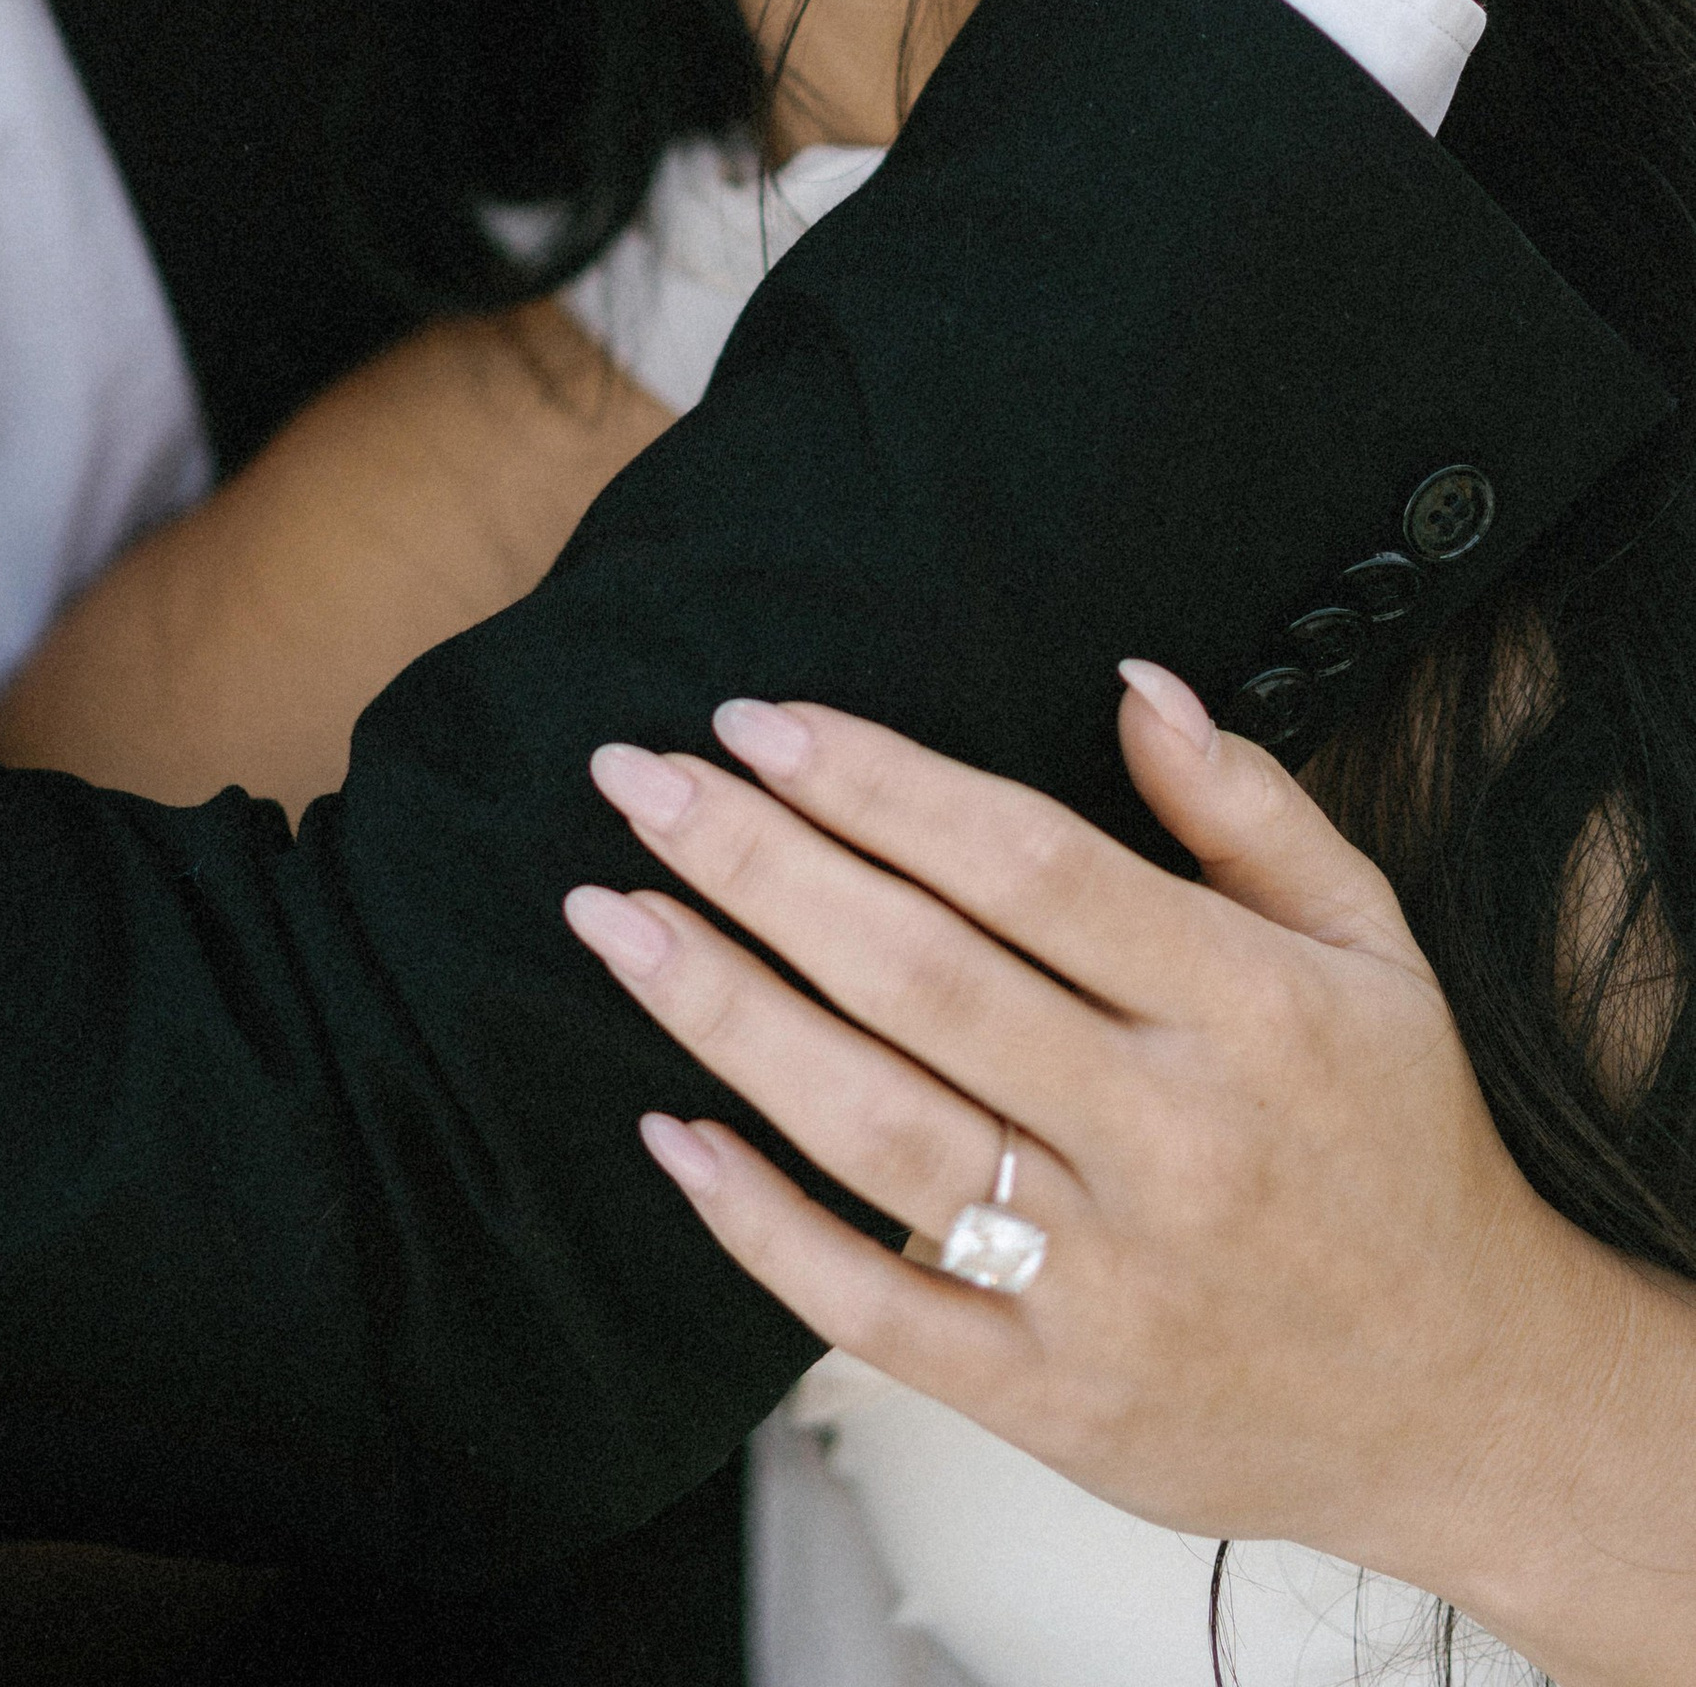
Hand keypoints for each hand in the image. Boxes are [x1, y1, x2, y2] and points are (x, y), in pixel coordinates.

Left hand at [562, 688, 1695, 1679]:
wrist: (1467, 1399)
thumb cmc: (1396, 1142)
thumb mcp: (1373, 946)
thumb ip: (1250, 808)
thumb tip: (1131, 682)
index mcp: (1249, 1009)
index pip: (1026, 864)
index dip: (878, 784)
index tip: (757, 722)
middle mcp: (1172, 1140)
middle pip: (922, 976)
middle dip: (759, 865)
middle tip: (638, 780)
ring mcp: (1107, 1278)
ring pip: (877, 1126)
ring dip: (724, 1012)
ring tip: (614, 912)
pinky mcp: (1057, 1398)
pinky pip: (880, 1308)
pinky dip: (763, 1223)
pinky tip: (671, 1131)